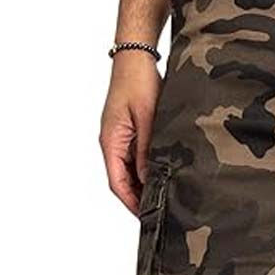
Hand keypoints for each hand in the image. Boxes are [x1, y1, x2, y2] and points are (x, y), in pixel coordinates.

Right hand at [99, 52, 161, 213]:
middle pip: (123, 180)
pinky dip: (148, 170)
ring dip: (144, 185)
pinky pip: (137, 158)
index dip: (131, 202)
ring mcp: (121, 137)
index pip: (117, 183)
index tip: (146, 217)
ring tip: (164, 198)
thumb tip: (149, 179)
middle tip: (160, 213)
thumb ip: (147, 150)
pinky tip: (163, 175)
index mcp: (110, 141)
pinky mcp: (130, 131)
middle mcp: (112, 142)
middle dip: (138, 198)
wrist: (137, 57)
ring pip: (130, 170)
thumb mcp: (147, 119)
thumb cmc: (139, 82)